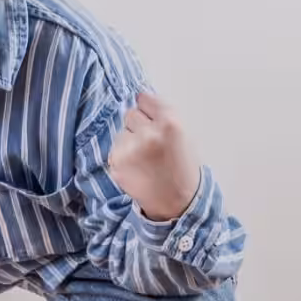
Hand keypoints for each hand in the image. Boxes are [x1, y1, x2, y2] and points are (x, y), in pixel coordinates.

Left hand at [106, 91, 201, 222]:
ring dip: (129, 140)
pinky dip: (123, 154)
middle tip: (151, 143)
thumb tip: (140, 98)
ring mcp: (130, 148)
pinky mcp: (116, 161)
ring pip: (121, 131)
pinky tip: (137, 167)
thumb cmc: (182, 168)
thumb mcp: (184, 135)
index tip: (150, 115)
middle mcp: (149, 134)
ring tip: (145, 158)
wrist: (176, 202)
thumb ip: (163, 116)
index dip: (147, 108)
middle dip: (138, 125)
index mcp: (171, 124)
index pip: (145, 98)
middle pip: (130, 113)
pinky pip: (115, 148)